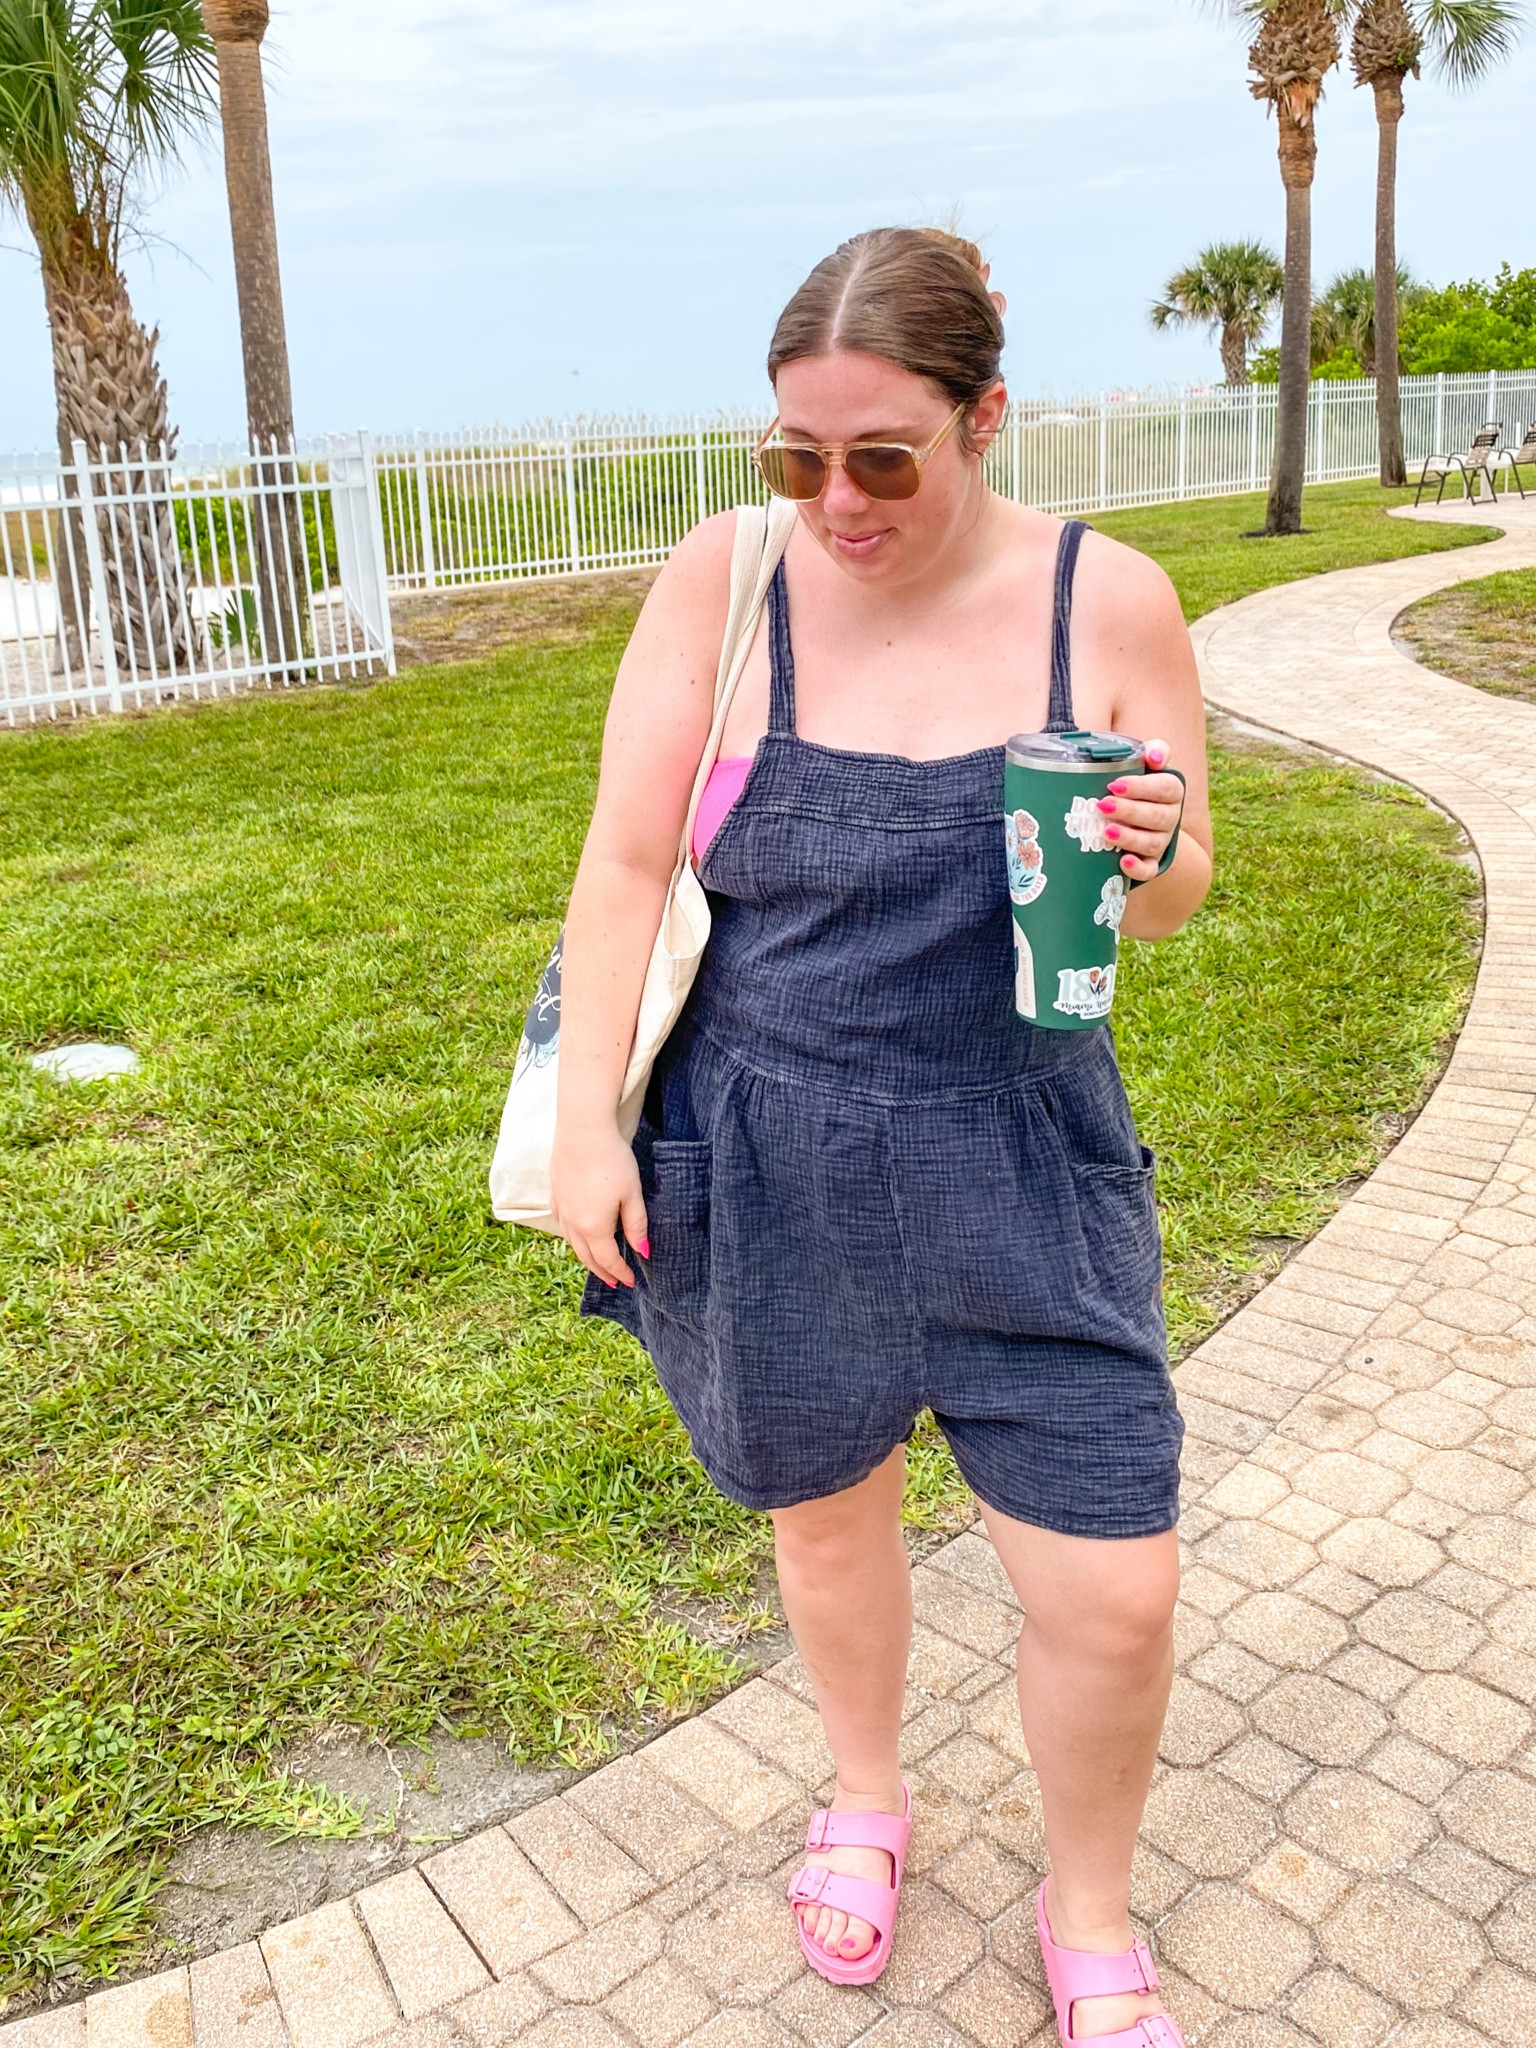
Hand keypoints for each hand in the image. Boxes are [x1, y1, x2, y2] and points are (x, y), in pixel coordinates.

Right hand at [550, 1123, 649, 1288]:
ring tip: (597, 1262)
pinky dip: (572, 1237)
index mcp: (594, 1227)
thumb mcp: (632, 1194)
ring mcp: (561, 1208)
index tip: (630, 1282)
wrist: (582, 1130)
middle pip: (586, 1257)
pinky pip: (562, 1225)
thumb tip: (643, 1252)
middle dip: (601, 1272)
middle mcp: (573, 1223)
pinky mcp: (555, 1194)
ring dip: (585, 1256)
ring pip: (572, 1242)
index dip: (620, 1273)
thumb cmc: (612, 1161)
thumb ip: (636, 1225)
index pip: (608, 1260)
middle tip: (613, 1281)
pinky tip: (577, 1233)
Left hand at [1096, 740, 1184, 884]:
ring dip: (1130, 838)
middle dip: (1130, 811)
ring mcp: (1161, 842)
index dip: (1141, 787)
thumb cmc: (1134, 786)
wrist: (1132, 816)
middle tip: (1103, 805)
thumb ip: (1152, 752)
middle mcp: (1170, 817)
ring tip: (1106, 832)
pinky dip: (1137, 868)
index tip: (1114, 784)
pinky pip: (1149, 869)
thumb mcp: (1142, 764)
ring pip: (1153, 843)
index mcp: (1171, 791)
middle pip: (1158, 816)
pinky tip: (1123, 862)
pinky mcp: (1150, 863)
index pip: (1165, 788)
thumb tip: (1155, 756)